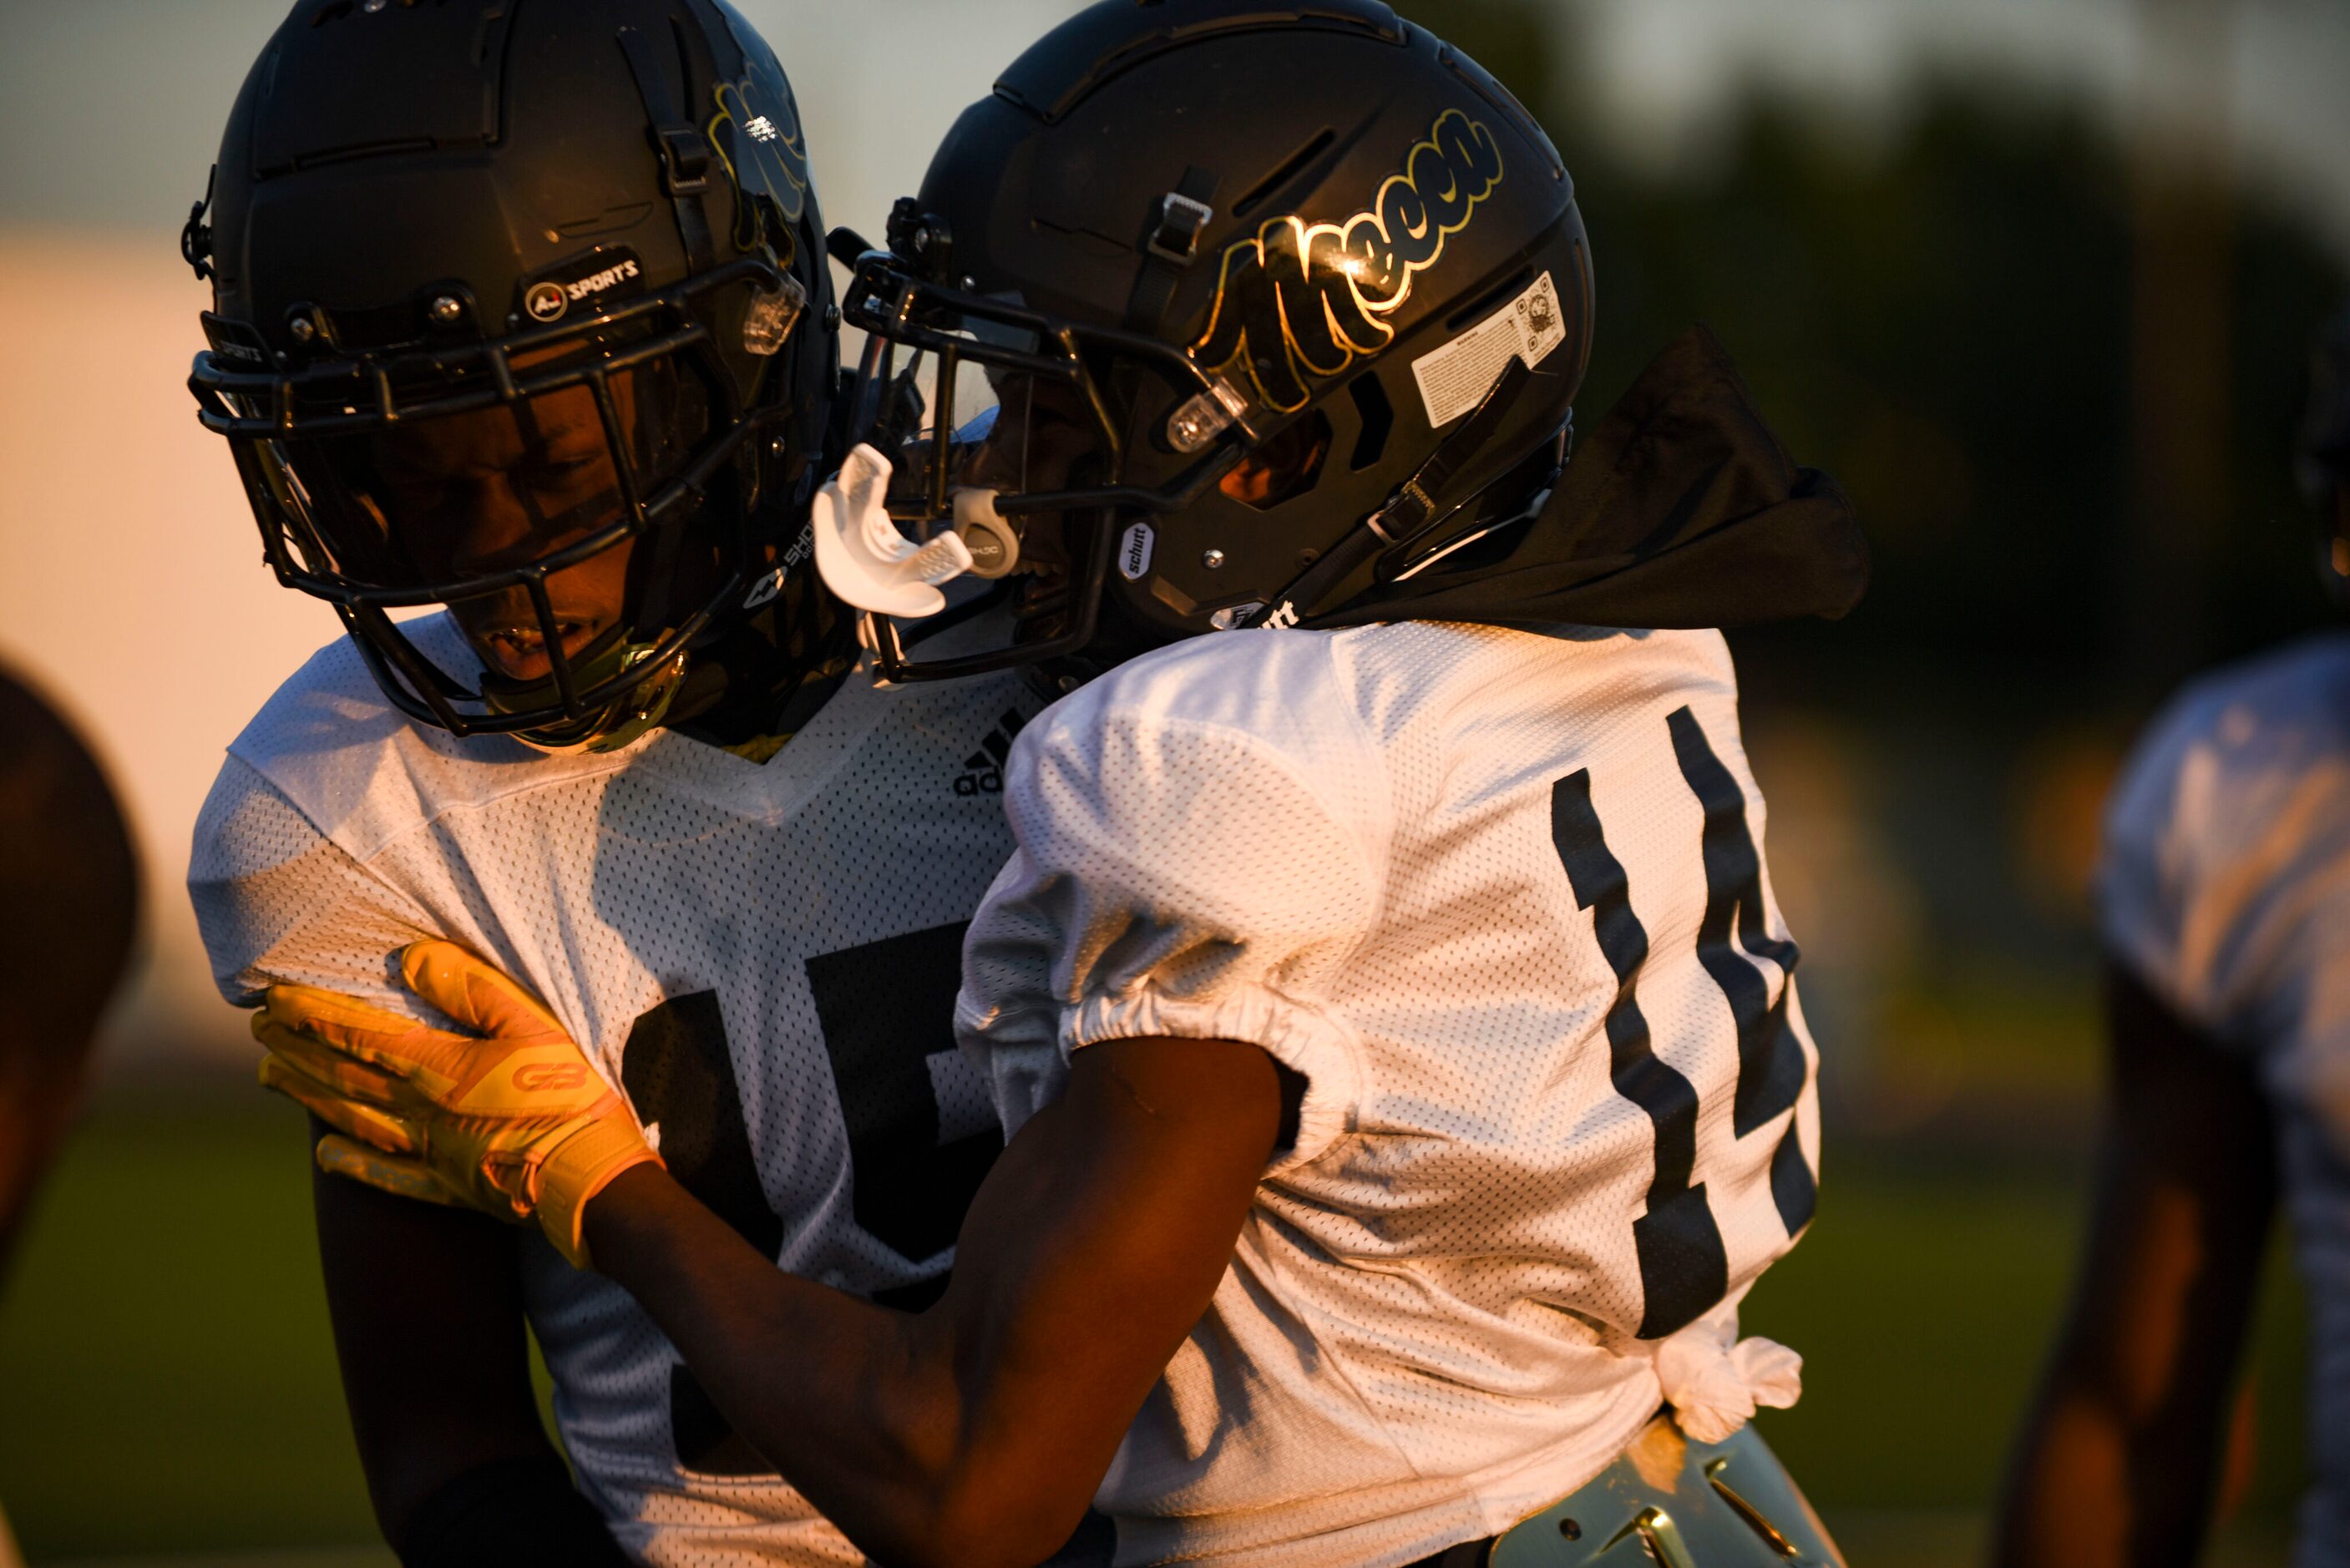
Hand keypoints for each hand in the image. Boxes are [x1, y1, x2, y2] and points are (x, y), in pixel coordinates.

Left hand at [254, 940, 659, 1266]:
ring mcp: (430, 1155)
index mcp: (439, 1069)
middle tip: (259, 1030)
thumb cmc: (569, 1096)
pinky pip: (387, 1176)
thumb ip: (471, 989)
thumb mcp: (533, 1024)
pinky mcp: (450, 1189)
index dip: (313, 1014)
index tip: (273, 997)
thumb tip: (409, 960)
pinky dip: (351, 1164)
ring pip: (352, 1120)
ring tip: (269, 1075)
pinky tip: (325, 1157)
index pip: (359, 1035)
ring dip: (307, 1095)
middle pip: (343, 1076)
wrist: (590, 1182)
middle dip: (297, 1049)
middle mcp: (420, 1113)